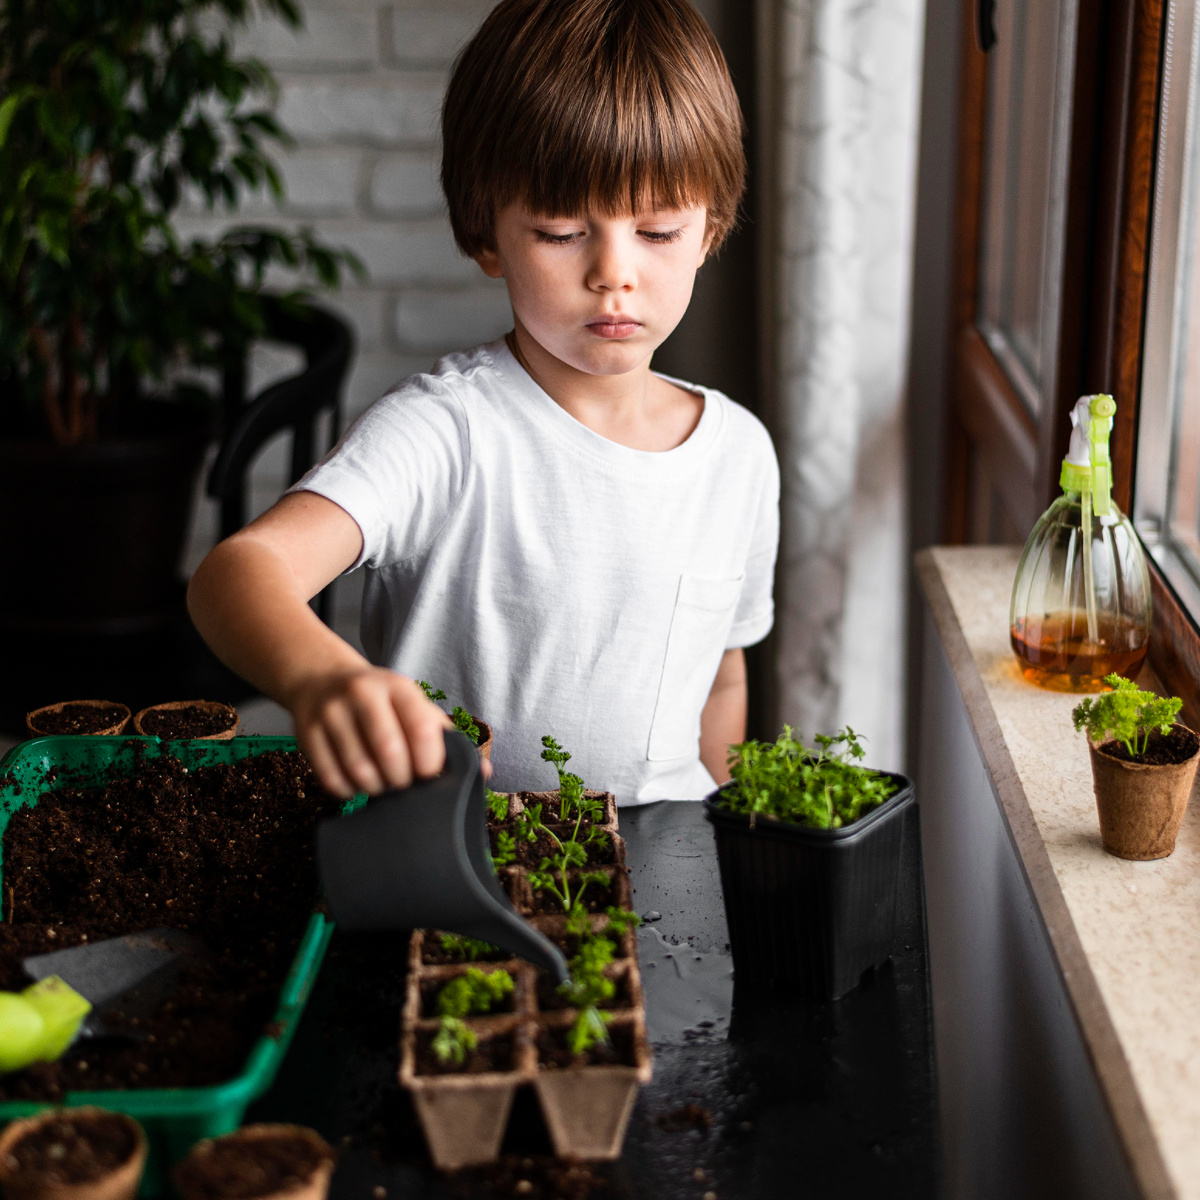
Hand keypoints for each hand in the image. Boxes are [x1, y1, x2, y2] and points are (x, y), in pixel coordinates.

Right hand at [288, 667, 450, 796]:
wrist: (322, 680)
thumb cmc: (381, 703)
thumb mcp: (414, 707)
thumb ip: (447, 738)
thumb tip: (483, 774)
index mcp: (397, 687)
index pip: (421, 728)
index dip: (430, 762)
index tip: (429, 775)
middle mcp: (362, 694)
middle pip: (390, 752)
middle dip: (402, 780)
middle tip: (404, 784)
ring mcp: (331, 713)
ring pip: (360, 770)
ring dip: (377, 789)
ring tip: (383, 784)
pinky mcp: (306, 734)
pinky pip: (331, 779)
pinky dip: (349, 792)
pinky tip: (358, 784)